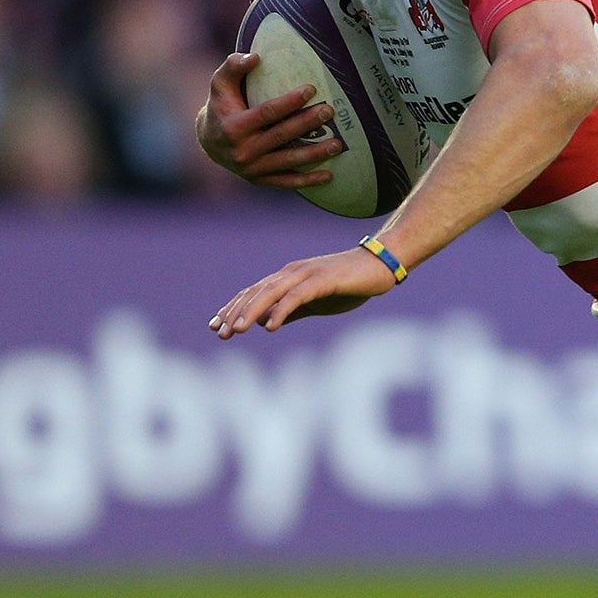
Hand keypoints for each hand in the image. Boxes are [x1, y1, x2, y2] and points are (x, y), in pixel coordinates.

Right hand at [196, 52, 343, 188]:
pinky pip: (287, 182)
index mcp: (234, 126)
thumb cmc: (221, 106)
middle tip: (328, 111)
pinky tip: (329, 175)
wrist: (208, 141)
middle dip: (307, 123)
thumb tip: (255, 56)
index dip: (290, 101)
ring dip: (315, 154)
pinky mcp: (260, 180)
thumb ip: (234, 67)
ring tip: (338, 144)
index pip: (267, 113)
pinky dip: (308, 181)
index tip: (312, 89)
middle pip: (282, 136)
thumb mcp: (220, 84)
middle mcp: (243, 150)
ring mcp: (252, 169)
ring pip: (288, 161)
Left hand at [209, 247, 395, 339]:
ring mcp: (307, 274)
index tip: (215, 326)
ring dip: (251, 311)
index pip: (253, 292)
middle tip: (219, 332)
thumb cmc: (351, 283)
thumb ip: (291, 310)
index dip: (233, 308)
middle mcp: (292, 272)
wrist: (382, 264)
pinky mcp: (324, 279)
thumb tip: (264, 322)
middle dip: (235, 312)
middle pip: (256, 291)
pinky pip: (297, 295)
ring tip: (236, 330)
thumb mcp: (316, 302)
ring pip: (271, 292)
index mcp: (289, 277)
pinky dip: (281, 309)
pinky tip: (271, 326)